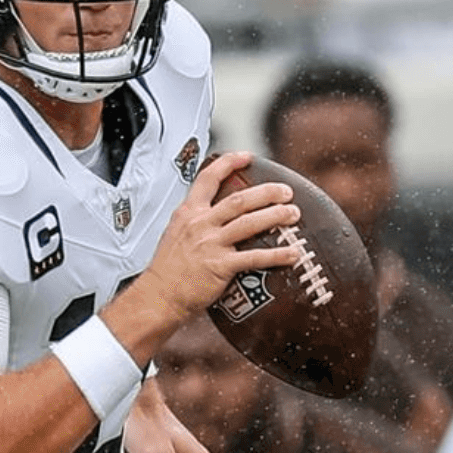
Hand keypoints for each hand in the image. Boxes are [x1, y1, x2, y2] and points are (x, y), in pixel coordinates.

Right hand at [138, 152, 302, 323]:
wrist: (159, 295)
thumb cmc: (168, 269)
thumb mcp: (176, 233)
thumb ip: (196, 220)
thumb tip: (218, 214)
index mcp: (189, 213)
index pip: (208, 179)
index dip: (229, 164)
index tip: (247, 157)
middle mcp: (201, 224)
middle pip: (239, 200)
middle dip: (267, 192)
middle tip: (285, 191)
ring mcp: (211, 244)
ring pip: (249, 223)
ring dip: (275, 216)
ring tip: (293, 214)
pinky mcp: (220, 266)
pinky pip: (254, 257)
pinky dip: (276, 255)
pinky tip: (292, 253)